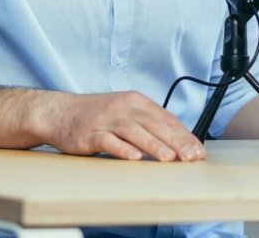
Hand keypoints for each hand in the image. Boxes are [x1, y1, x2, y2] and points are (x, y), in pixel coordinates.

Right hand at [44, 90, 205, 161]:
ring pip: (134, 131)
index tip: (197, 150)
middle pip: (153, 124)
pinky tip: (134, 157)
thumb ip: (148, 122)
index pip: (165, 118)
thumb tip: (177, 140)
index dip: (183, 135)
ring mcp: (106, 119)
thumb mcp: (126, 111)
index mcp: (136, 101)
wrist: (61, 112)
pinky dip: (122, 148)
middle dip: (174, 141)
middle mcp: (123, 107)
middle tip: (190, 157)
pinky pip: (108, 140)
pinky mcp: (90, 132)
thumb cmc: (98, 115)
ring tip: (168, 158)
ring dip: (152, 144)